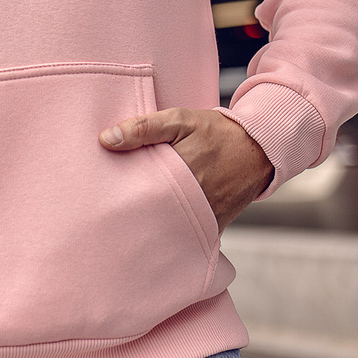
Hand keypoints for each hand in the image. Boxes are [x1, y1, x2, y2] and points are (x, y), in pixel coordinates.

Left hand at [99, 108, 273, 231]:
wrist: (258, 148)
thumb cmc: (214, 131)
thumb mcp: (180, 120)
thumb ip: (144, 127)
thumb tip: (106, 139)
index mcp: (179, 172)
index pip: (138, 192)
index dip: (118, 195)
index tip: (99, 196)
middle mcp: (192, 200)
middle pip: (149, 215)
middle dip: (129, 216)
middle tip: (106, 216)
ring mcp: (204, 217)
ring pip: (167, 229)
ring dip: (149, 227)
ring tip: (125, 228)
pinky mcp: (214, 227)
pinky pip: (188, 237)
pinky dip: (172, 234)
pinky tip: (154, 234)